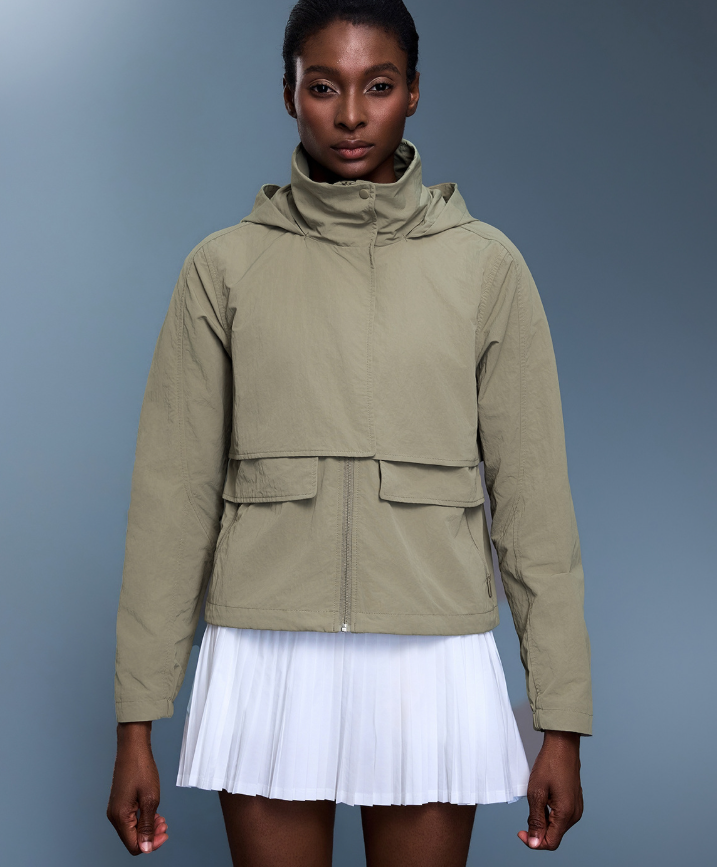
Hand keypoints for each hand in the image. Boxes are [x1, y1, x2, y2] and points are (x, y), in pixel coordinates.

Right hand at [107, 721, 168, 854]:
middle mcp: (114, 815)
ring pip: (132, 829)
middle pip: (133, 839)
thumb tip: (145, 847)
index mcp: (119, 817)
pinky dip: (143, 818)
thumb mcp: (150, 799)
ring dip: (148, 827)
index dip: (151, 844)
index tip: (164, 833)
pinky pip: (131, 819)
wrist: (133, 747)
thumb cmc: (141, 769)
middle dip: (151, 835)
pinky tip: (154, 812)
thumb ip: (147, 826)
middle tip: (165, 824)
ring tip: (161, 818)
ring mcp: (116, 808)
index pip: (134, 845)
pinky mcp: (120, 802)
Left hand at [517, 730, 582, 850]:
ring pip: (556, 826)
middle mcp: (575, 814)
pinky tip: (543, 798)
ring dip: (543, 820)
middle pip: (554, 835)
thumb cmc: (550, 764)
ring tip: (535, 800)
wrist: (562, 745)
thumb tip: (535, 843)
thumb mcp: (536, 793)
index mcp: (566, 814)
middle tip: (526, 810)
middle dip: (537, 829)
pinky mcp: (575, 802)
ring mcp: (576, 808)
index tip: (520, 831)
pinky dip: (549, 813)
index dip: (534, 842)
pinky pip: (561, 816)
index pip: (551, 843)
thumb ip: (535, 821)